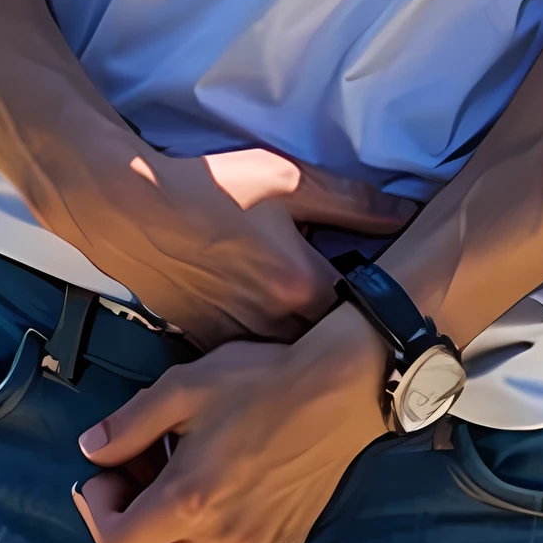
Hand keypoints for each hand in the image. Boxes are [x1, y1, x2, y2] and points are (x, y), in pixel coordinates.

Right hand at [63, 141, 414, 348]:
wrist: (135, 209)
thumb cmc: (210, 190)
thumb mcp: (289, 180)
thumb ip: (353, 201)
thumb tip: (407, 212)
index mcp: (302, 285)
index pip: (364, 311)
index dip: (381, 304)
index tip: (394, 299)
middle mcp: (274, 325)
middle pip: (327, 345)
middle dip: (346, 335)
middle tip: (364, 321)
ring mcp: (239, 343)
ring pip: (288, 360)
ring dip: (305, 349)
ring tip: (320, 333)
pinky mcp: (207, 346)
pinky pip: (249, 362)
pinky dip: (264, 353)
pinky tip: (269, 332)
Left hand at [73, 304, 386, 542]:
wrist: (338, 389)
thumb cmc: (261, 380)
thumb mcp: (185, 385)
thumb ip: (130, 422)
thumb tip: (91, 448)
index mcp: (189, 500)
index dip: (96, 514)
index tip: (107, 477)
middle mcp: (220, 539)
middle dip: (127, 530)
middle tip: (137, 482)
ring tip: (170, 514)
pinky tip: (211, 520)